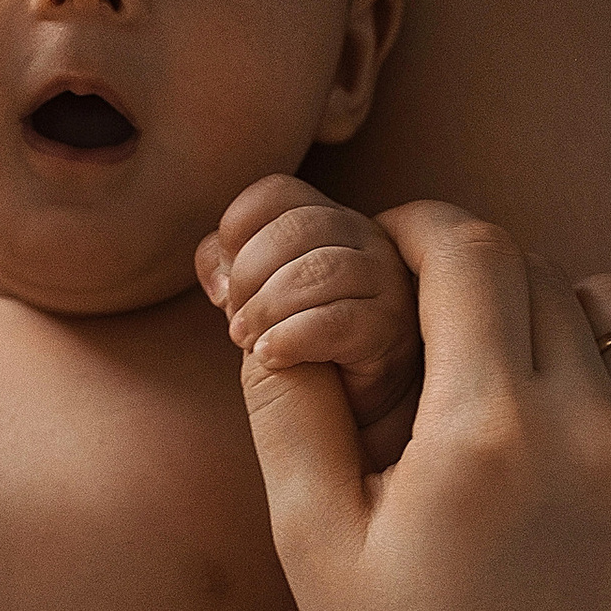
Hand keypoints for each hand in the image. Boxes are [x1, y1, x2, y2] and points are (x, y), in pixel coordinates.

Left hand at [199, 176, 422, 466]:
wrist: (356, 416)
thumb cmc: (303, 349)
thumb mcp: (260, 302)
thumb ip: (231, 271)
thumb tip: (216, 274)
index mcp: (330, 222)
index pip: (277, 193)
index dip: (237, 229)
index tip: (224, 282)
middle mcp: (367, 241)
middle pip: (296, 227)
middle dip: (249, 275)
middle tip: (235, 323)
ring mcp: (388, 283)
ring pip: (319, 269)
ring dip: (267, 308)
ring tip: (249, 342)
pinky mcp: (394, 332)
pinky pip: (338, 320)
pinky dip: (292, 337)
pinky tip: (271, 356)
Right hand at [242, 203, 610, 610]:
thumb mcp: (318, 559)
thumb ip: (292, 411)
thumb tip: (278, 305)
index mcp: (484, 438)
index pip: (466, 249)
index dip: (415, 229)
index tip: (384, 253)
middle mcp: (595, 432)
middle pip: (535, 272)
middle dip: (471, 278)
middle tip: (428, 331)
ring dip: (556, 314)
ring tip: (511, 380)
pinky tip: (606, 394)